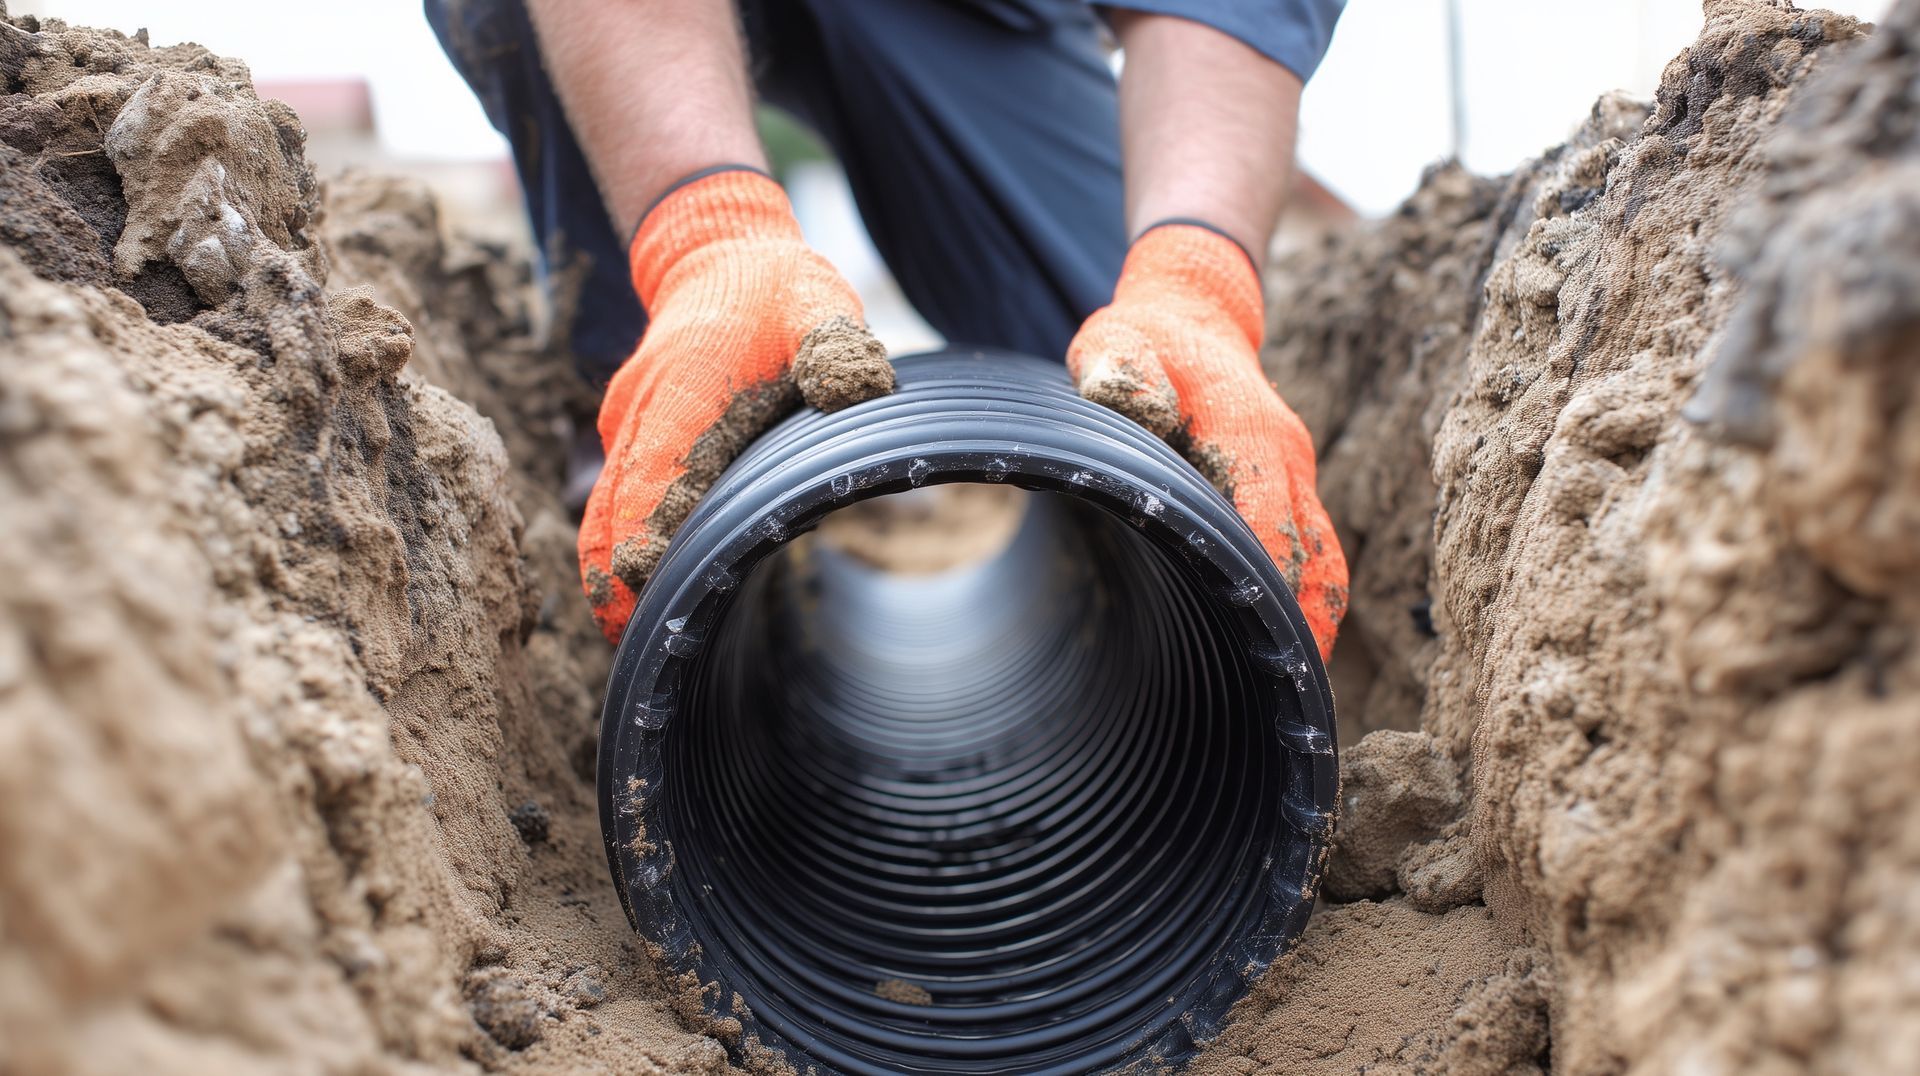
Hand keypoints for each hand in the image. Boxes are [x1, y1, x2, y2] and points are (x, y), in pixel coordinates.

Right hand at [580, 168, 892, 642]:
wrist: (719, 254)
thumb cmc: (778, 289)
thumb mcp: (820, 302)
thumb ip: (837, 343)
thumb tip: (856, 388)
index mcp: (684, 388)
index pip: (655, 481)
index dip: (647, 545)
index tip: (647, 602)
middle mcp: (641, 412)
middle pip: (610, 512)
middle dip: (615, 583)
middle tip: (634, 649)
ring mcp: (627, 426)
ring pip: (602, 512)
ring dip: (610, 574)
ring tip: (629, 640)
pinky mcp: (630, 438)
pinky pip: (612, 501)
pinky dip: (617, 547)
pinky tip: (637, 597)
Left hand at [1068, 222, 1346, 658]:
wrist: (1194, 307)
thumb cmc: (1145, 334)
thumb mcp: (1113, 339)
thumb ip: (1116, 366)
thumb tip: (1124, 396)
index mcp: (1248, 433)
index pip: (1271, 521)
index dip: (1275, 584)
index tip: (1274, 646)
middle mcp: (1285, 458)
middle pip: (1315, 555)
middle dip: (1308, 626)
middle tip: (1293, 704)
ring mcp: (1294, 472)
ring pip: (1325, 558)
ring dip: (1318, 620)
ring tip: (1301, 696)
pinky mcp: (1289, 485)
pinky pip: (1314, 549)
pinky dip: (1312, 597)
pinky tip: (1294, 647)